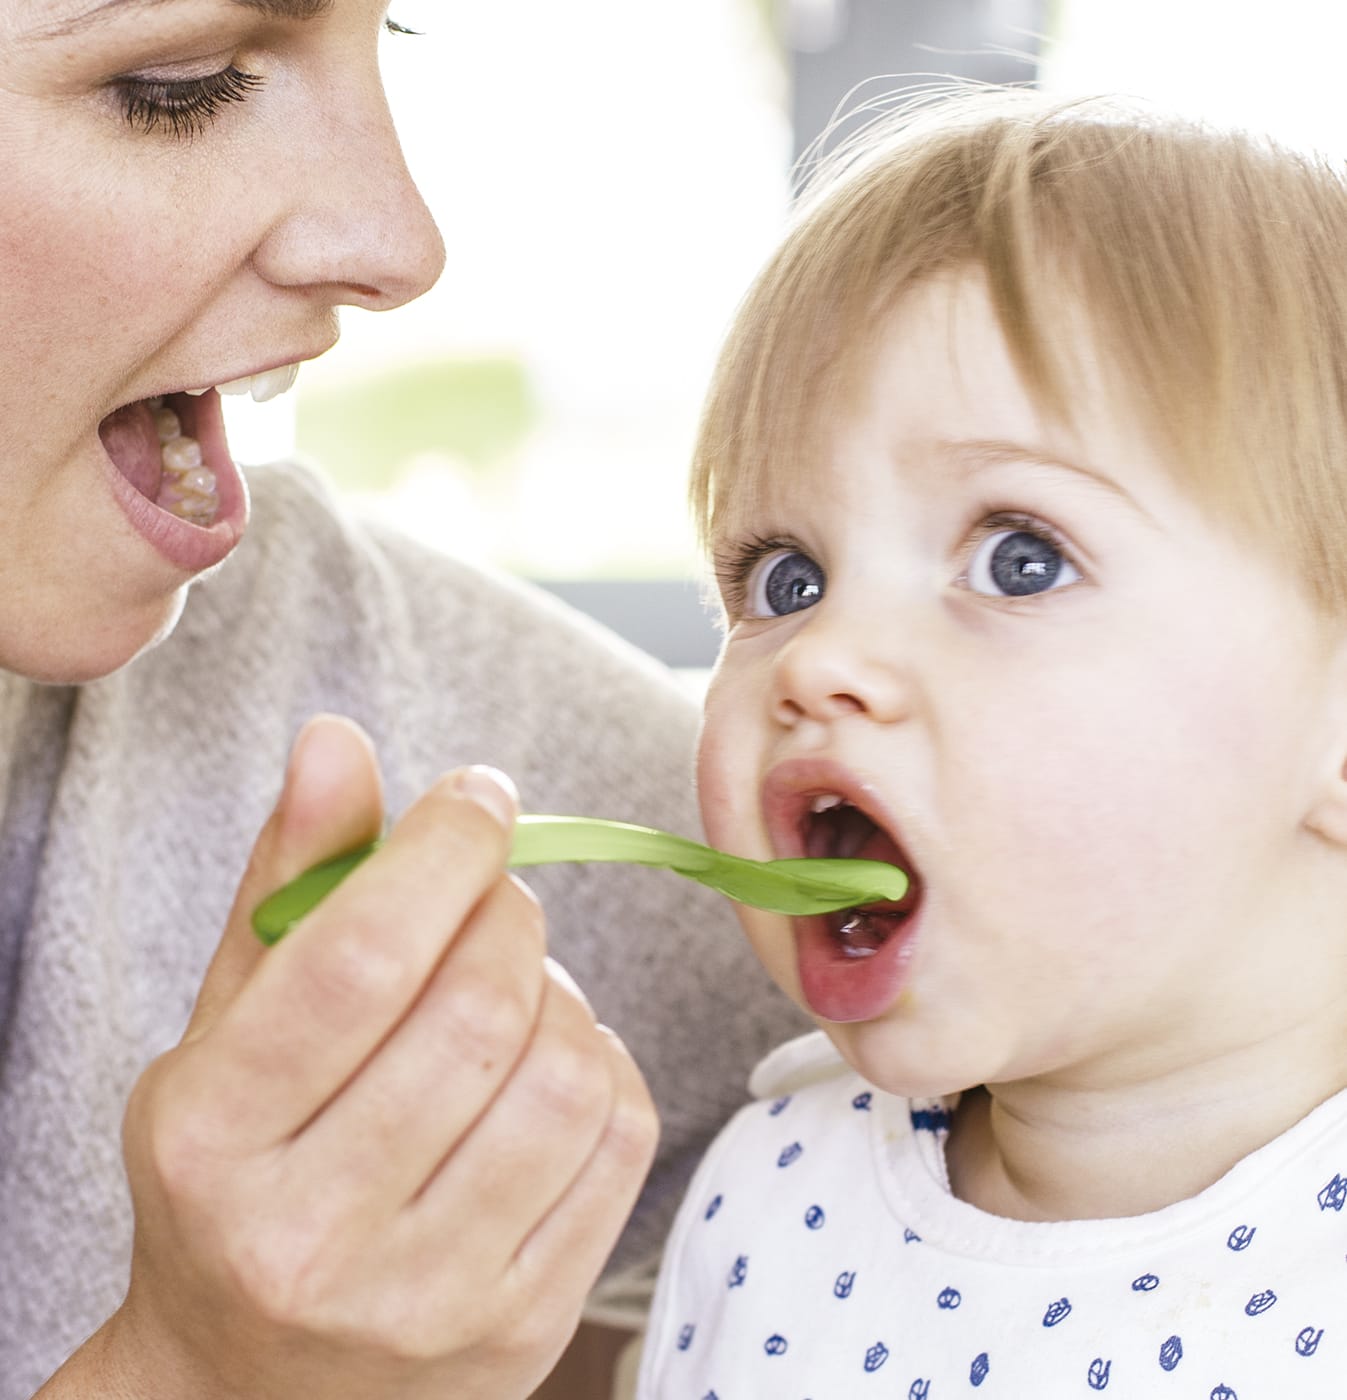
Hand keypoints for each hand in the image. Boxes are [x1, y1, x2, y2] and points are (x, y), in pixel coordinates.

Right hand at [97, 715, 657, 1399]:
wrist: (250, 1389)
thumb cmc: (239, 1172)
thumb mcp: (228, 1026)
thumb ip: (288, 881)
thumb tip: (338, 741)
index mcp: (213, 1140)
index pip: (362, 956)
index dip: (443, 848)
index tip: (477, 797)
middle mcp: (313, 1234)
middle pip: (479, 1007)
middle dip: (508, 910)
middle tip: (489, 899)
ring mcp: (429, 1298)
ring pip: (564, 1070)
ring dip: (557, 992)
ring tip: (506, 995)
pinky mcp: (522, 1330)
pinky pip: (619, 1139)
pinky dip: (601, 1065)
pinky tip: (546, 1067)